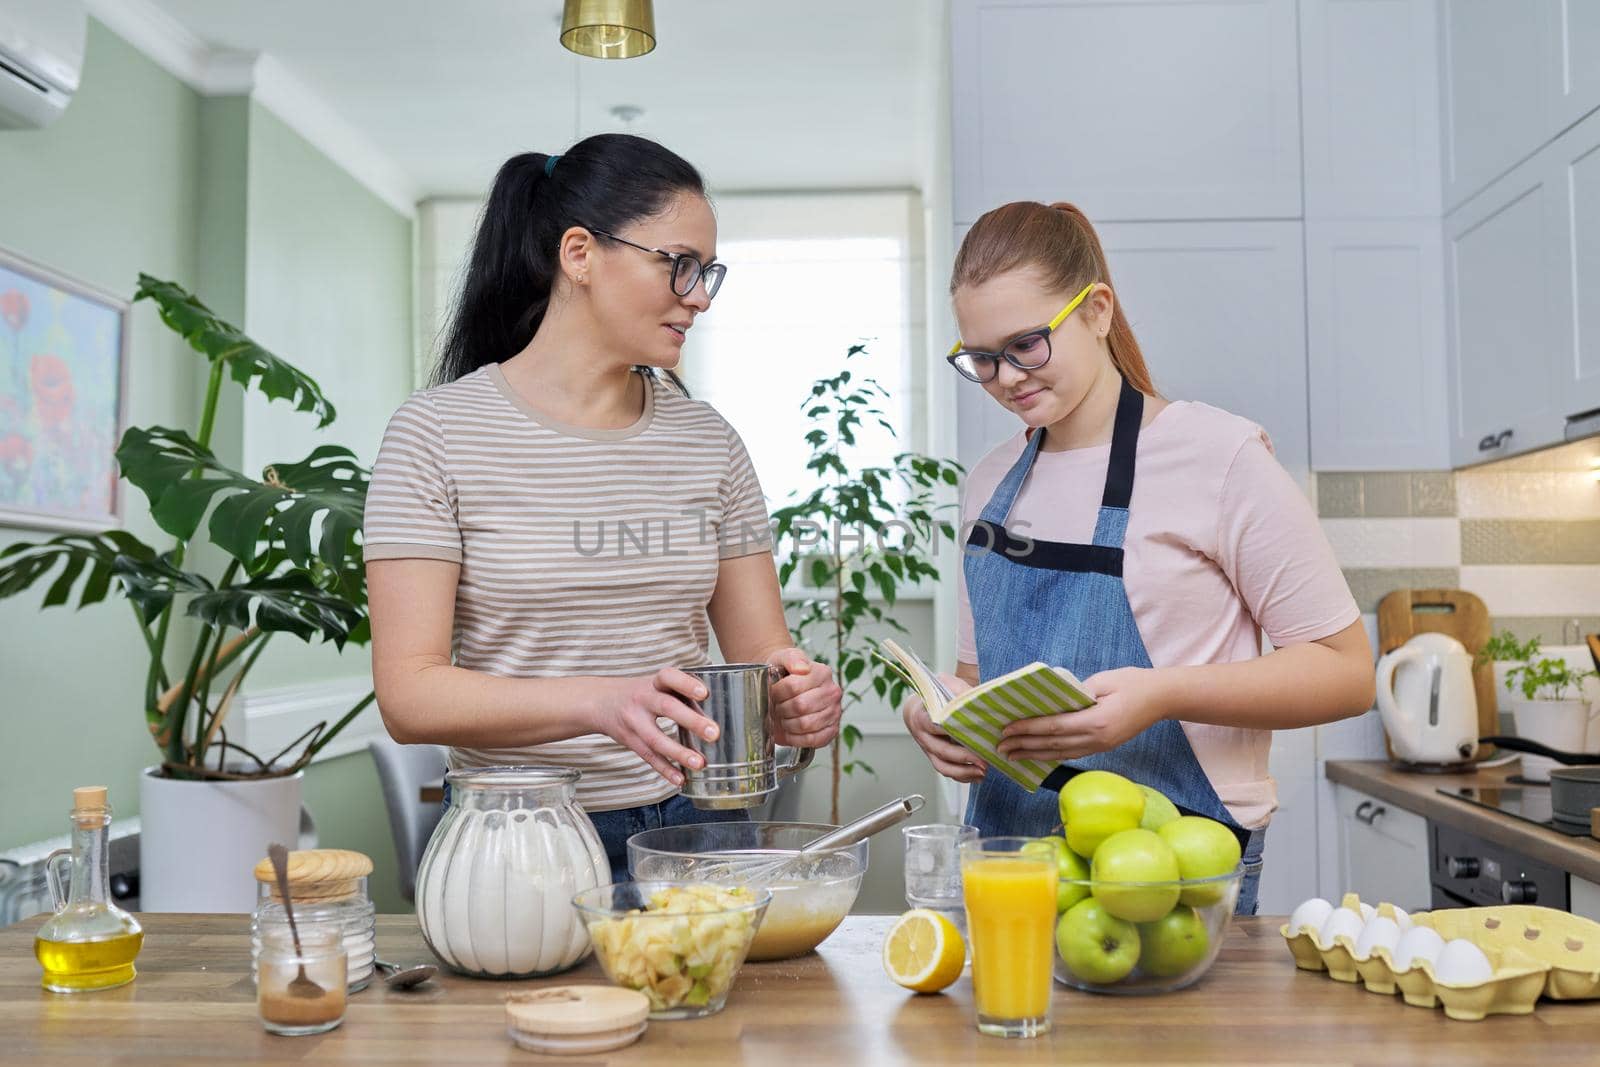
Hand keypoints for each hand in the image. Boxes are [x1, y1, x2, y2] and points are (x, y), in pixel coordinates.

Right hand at [593, 668, 720, 786]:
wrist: (601, 702)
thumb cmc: (642, 693)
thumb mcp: (658, 687)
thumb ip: (684, 699)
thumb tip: (711, 723)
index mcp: (654, 682)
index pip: (669, 677)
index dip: (686, 684)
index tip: (704, 693)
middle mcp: (643, 699)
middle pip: (667, 708)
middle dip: (692, 721)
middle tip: (714, 733)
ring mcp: (634, 721)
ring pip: (656, 738)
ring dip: (679, 753)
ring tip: (700, 763)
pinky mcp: (630, 741)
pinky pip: (648, 757)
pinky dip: (665, 770)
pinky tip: (680, 779)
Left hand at [766, 647, 841, 747]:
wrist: (787, 689)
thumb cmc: (785, 674)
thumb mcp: (783, 658)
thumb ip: (791, 658)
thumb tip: (801, 668)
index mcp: (822, 673)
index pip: (793, 686)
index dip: (777, 693)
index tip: (773, 692)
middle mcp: (832, 692)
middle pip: (800, 706)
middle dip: (782, 709)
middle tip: (778, 706)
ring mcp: (835, 712)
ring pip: (806, 724)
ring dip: (788, 724)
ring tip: (784, 717)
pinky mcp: (833, 730)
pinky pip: (813, 740)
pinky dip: (797, 738)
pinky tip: (790, 731)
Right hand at [902, 673, 987, 783]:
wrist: (920, 706)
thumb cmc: (935, 695)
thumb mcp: (945, 684)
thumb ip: (958, 689)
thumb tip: (974, 698)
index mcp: (922, 718)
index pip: (934, 727)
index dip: (950, 733)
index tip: (969, 737)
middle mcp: (923, 737)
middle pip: (942, 751)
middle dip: (964, 758)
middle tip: (984, 760)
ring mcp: (928, 750)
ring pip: (943, 767)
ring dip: (964, 772)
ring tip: (983, 771)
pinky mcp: (936, 758)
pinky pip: (947, 772)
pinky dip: (963, 776)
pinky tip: (978, 775)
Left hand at [996, 666, 1168, 762]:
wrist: (1161, 698)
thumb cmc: (1133, 683)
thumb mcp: (1103, 681)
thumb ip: (1077, 693)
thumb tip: (1053, 703)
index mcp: (1095, 722)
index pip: (1053, 727)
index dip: (1027, 729)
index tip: (1007, 729)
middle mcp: (1096, 739)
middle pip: (1053, 745)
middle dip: (1024, 746)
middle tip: (999, 747)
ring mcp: (1100, 746)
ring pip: (1060, 754)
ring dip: (1034, 755)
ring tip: (1012, 755)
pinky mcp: (1103, 747)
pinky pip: (1072, 754)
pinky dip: (1051, 755)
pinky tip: (1037, 755)